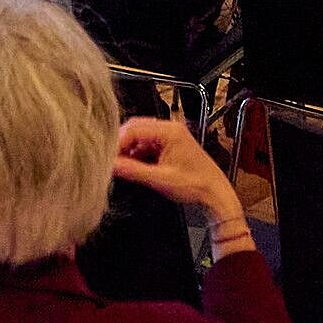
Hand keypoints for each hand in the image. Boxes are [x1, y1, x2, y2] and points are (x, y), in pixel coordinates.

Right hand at [111, 115, 241, 224]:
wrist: (215, 194)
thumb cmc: (196, 185)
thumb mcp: (160, 179)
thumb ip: (133, 170)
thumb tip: (111, 165)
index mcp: (170, 131)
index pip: (134, 128)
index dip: (118, 142)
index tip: (107, 157)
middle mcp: (169, 128)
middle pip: (135, 129)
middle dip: (121, 145)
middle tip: (110, 160)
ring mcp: (169, 136)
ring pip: (138, 137)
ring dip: (128, 150)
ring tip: (119, 165)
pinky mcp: (168, 146)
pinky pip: (145, 145)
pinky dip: (136, 154)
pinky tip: (131, 166)